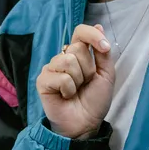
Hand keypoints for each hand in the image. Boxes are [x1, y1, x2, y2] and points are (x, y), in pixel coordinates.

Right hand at [36, 24, 114, 139]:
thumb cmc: (95, 100)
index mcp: (78, 53)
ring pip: (68, 61)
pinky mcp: (42, 80)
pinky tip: (65, 96)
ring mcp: (51, 68)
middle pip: (77, 48)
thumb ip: (102, 52)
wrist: (86, 123)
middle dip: (88, 69)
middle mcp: (62, 57)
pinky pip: (60, 77)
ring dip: (78, 80)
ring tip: (75, 91)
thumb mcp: (106, 74)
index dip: (92, 35)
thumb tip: (98, 26)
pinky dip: (68, 89)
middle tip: (85, 83)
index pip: (80, 31)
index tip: (105, 47)